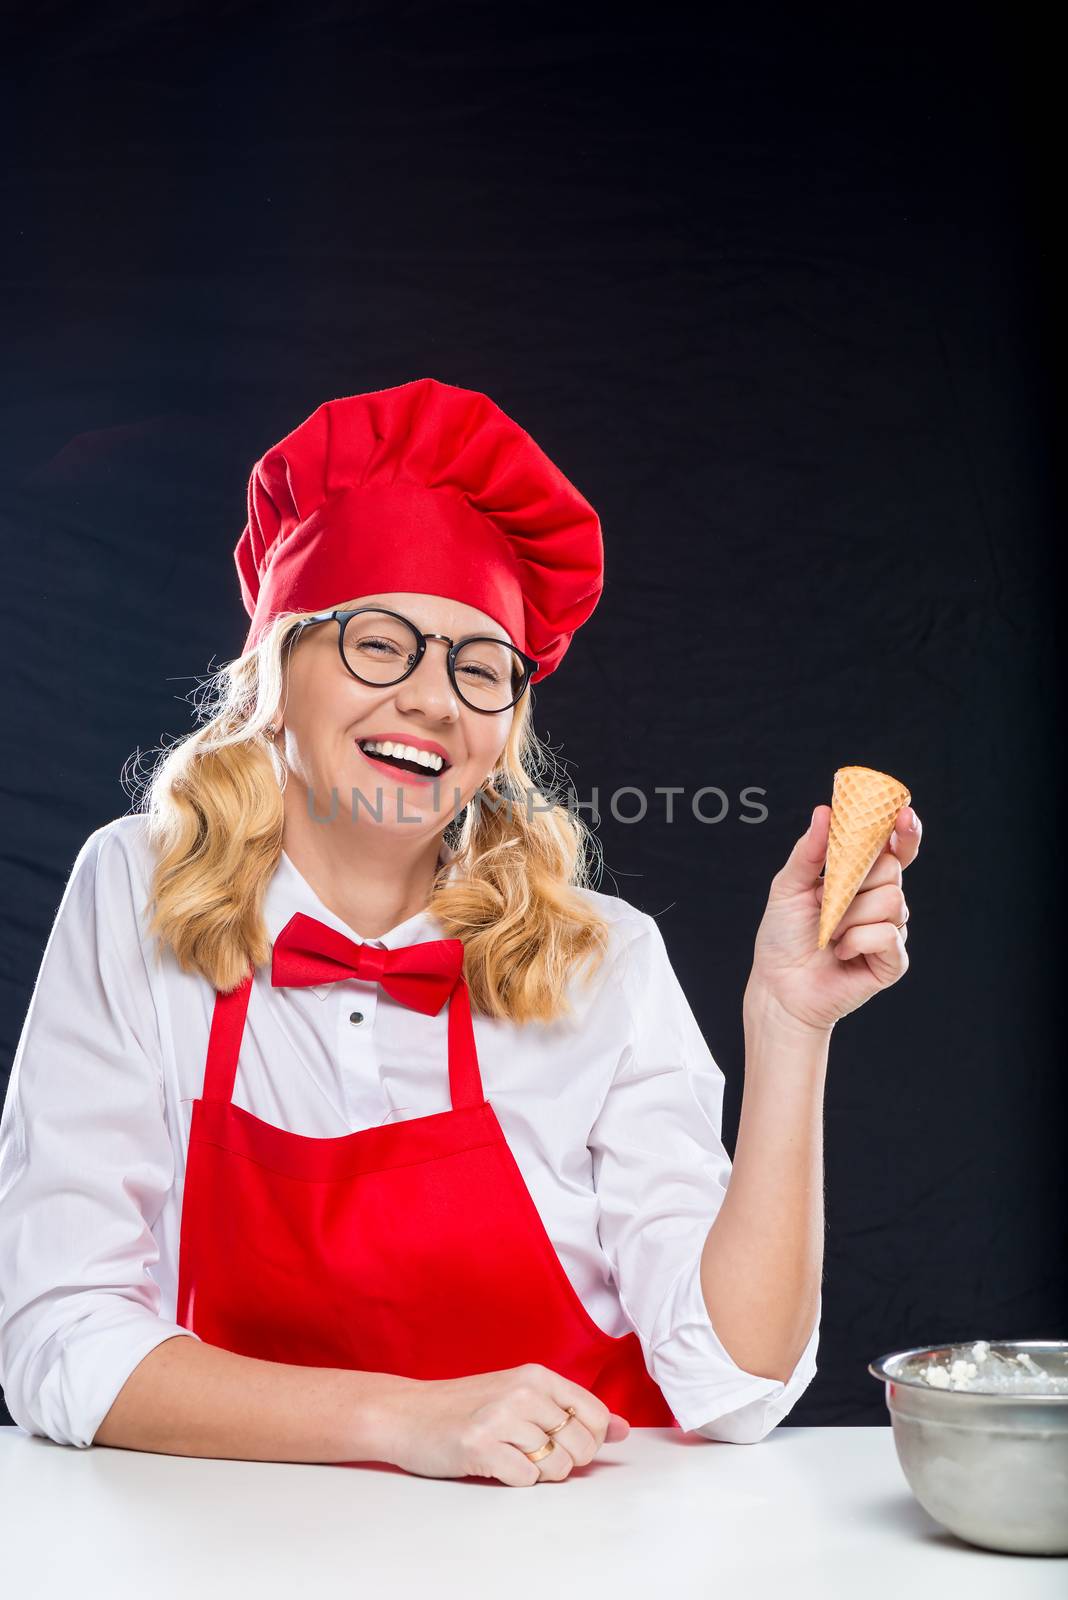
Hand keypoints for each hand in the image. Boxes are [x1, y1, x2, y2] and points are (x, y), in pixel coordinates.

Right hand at [374, 1363, 629, 1485]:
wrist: (406, 1413)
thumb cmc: (467, 1407)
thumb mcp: (521, 1396)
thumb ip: (572, 1410)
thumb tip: (622, 1429)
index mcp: (537, 1375)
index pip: (595, 1415)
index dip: (588, 1440)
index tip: (564, 1442)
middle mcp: (523, 1392)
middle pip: (581, 1445)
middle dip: (565, 1461)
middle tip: (532, 1454)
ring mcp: (501, 1418)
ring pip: (557, 1466)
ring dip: (540, 1474)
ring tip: (513, 1458)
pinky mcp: (480, 1447)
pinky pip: (526, 1480)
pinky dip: (516, 1480)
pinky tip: (495, 1465)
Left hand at [744, 803, 922, 1035]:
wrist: (778, 986)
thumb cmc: (783, 936)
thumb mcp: (788, 886)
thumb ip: (810, 851)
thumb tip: (825, 812)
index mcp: (861, 879)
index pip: (894, 849)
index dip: (903, 831)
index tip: (902, 814)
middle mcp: (881, 901)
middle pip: (892, 869)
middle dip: (856, 880)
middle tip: (827, 899)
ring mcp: (890, 930)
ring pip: (892, 899)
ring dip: (849, 915)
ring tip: (828, 932)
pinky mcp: (893, 961)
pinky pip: (887, 934)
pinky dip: (858, 940)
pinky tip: (841, 950)